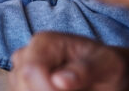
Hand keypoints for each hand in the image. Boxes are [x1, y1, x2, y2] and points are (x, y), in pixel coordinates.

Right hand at [9, 32, 128, 90]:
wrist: (106, 71)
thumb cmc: (106, 64)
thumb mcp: (105, 65)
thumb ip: (84, 71)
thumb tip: (59, 81)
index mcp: (44, 41)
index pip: (31, 70)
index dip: (45, 89)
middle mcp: (28, 54)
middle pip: (22, 85)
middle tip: (77, 90)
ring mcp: (22, 71)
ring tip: (74, 88)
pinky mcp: (24, 86)